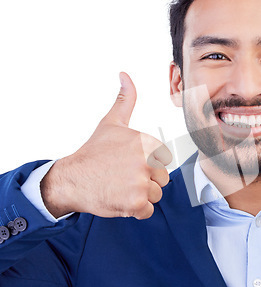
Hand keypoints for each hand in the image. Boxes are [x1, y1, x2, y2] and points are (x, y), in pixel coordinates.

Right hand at [41, 73, 171, 218]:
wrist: (71, 179)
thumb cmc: (94, 152)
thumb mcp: (111, 123)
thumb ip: (125, 100)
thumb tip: (124, 75)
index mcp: (147, 142)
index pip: (162, 161)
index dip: (145, 166)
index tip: (126, 164)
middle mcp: (147, 160)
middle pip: (162, 180)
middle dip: (145, 182)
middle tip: (122, 178)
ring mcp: (142, 182)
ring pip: (155, 196)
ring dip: (140, 197)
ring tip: (120, 188)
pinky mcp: (136, 202)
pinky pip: (147, 211)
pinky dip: (134, 211)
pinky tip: (119, 200)